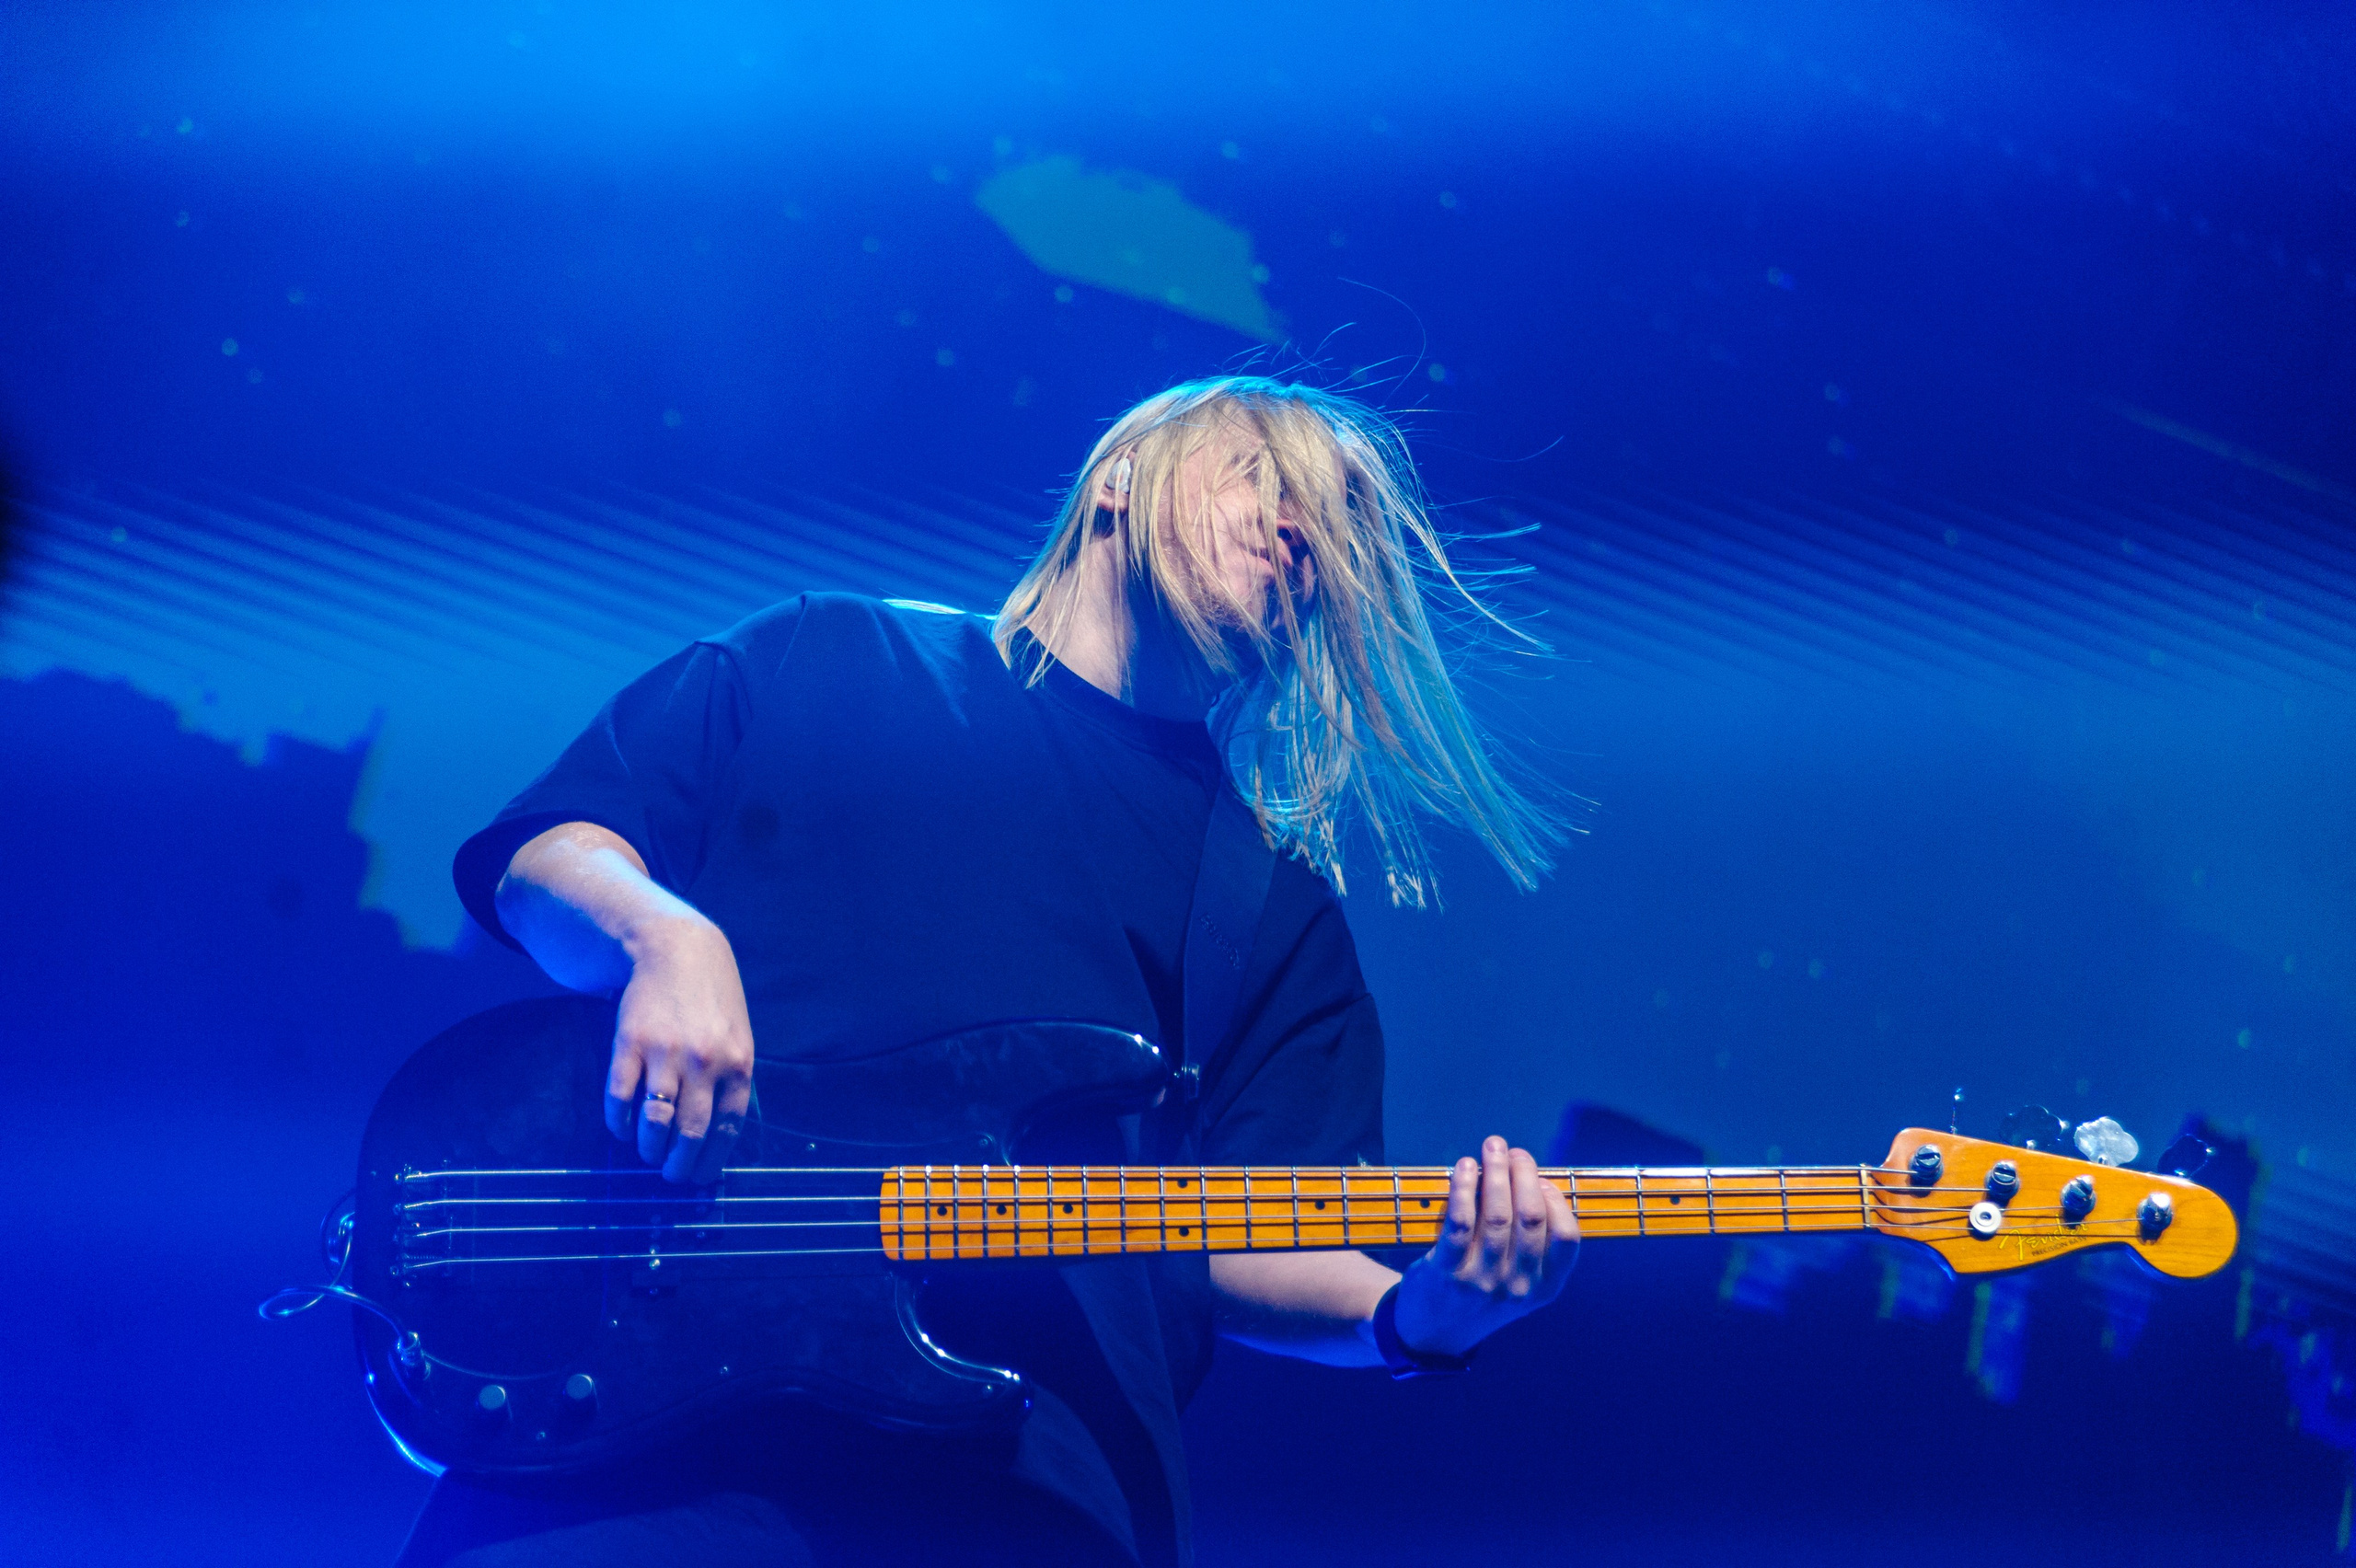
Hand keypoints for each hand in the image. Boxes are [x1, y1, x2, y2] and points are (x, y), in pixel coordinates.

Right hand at [603, 914, 755, 1182]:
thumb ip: (732, 1082)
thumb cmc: (712, 1002)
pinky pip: (621, 1098)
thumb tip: (718, 1139)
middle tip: (669, 1175)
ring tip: (647, 1152)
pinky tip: (623, 1127)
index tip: (699, 1178)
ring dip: (648, 1148)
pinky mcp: (629, 1043)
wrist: (677, 951)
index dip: (710, 1162)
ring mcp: (665, 1052)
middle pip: (690, 1134)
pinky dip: (620, 1123)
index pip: (726, 1130)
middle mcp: (704, 1062)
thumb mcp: (738, 1038)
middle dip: (678, 1166)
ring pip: (655, 1122)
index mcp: (738, 1064)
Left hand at [1389, 1135, 1578, 1357]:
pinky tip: (1464, 1167)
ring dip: (1495, 1172)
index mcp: (1545, 1288)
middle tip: (1514, 1152)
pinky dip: (1463, 1188)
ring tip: (1492, 1148)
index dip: (1555, 1199)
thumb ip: (1533, 1242)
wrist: (1433, 1332)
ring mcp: (1482, 1282)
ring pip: (1496, 1215)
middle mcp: (1517, 1287)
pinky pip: (1459, 1222)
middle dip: (1524, 1174)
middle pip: (1530, 1217)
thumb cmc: (1484, 1292)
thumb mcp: (1521, 1282)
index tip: (1540, 1177)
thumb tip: (1533, 1177)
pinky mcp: (1446, 1273)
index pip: (1567, 1237)